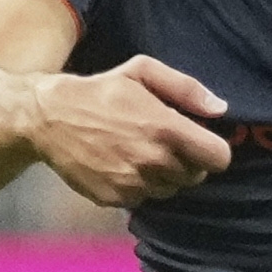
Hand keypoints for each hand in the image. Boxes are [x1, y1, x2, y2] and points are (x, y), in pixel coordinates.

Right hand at [21, 53, 234, 208]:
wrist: (49, 118)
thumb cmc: (101, 91)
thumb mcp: (143, 72)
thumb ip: (187, 89)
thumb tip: (221, 110)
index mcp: (166, 129)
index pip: (218, 158)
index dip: (214, 150)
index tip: (201, 142)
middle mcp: (153, 161)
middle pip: (196, 176)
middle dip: (187, 161)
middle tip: (164, 142)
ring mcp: (133, 184)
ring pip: (171, 190)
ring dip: (164, 175)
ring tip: (141, 151)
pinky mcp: (115, 199)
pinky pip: (144, 198)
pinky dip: (140, 185)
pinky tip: (122, 163)